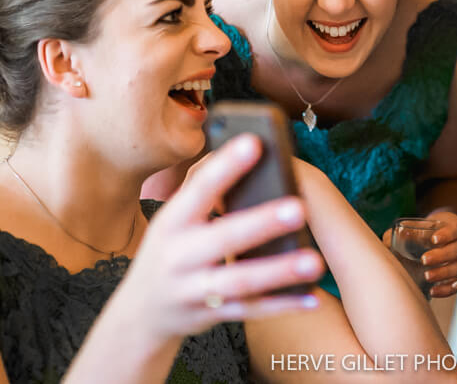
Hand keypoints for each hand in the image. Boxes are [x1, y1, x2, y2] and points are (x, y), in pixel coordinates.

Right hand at [112, 134, 326, 345]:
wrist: (141, 311)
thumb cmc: (171, 249)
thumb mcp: (174, 221)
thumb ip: (204, 196)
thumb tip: (254, 157)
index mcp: (172, 221)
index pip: (200, 188)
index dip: (226, 165)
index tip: (255, 142)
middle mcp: (178, 255)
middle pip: (223, 237)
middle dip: (261, 223)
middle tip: (299, 208)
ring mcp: (192, 289)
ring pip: (240, 280)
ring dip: (279, 271)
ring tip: (314, 261)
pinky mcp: (209, 314)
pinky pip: (250, 309)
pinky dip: (281, 304)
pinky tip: (311, 297)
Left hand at [381, 210, 456, 297]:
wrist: (424, 245)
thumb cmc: (420, 234)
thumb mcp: (411, 229)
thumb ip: (401, 233)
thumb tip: (394, 240)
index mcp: (452, 226)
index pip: (456, 228)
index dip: (447, 234)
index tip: (434, 239)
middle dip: (443, 255)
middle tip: (424, 260)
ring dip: (445, 272)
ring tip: (427, 276)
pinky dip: (447, 289)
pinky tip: (434, 290)